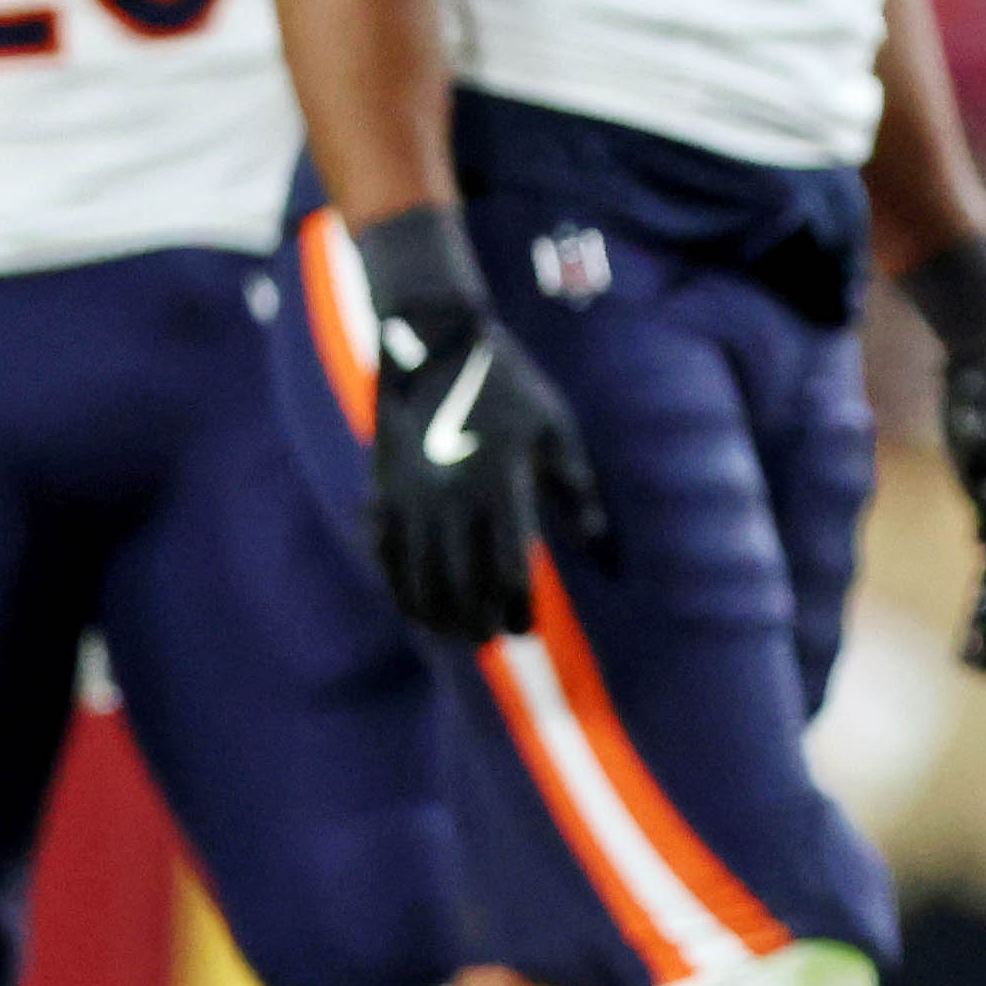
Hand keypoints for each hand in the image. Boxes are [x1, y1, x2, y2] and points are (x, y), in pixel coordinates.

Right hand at [351, 209, 608, 651]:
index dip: (518, 606)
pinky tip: (416, 610)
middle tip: (493, 639)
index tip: (525, 630)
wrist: (436, 346)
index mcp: (501, 480)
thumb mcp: (557, 430)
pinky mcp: (382, 491)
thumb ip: (580, 494)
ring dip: (437, 614)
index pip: (511, 565)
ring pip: (418, 576)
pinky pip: (386, 555)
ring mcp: (411, 495)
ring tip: (458, 635)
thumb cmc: (511, 390)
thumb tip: (604, 555)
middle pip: (461, 580)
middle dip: (477, 619)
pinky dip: (399, 588)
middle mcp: (452, 494)